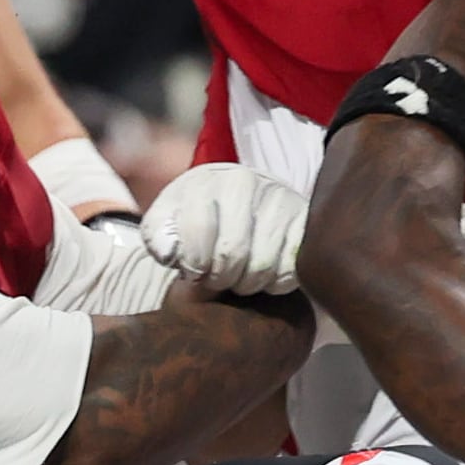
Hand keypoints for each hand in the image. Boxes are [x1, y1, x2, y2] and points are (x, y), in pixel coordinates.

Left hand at [141, 164, 310, 297]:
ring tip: (237, 275)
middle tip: (215, 277)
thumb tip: (170, 252)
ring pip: (262, 267)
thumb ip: (158, 233)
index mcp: (208, 180)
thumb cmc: (200, 214)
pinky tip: (262, 272)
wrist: (245, 198)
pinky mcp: (306, 223)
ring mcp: (281, 200)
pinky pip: (289, 272)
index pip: (198, 234)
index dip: (192, 264)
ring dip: (245, 284)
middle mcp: (247, 183)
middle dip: (218, 278)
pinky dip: (273, 283)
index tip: (193, 270)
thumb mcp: (169, 218)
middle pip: (232, 254)